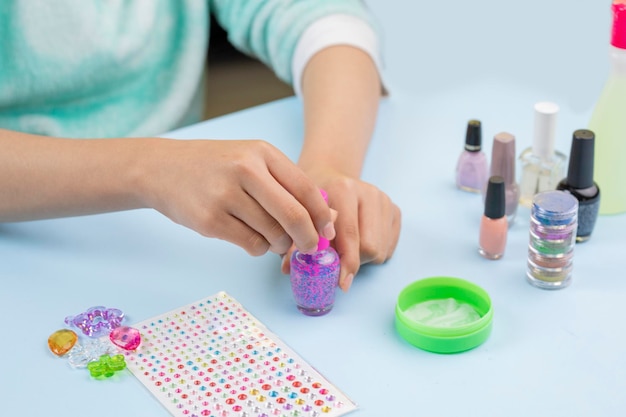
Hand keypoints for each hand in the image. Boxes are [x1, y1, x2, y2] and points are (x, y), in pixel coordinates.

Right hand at [138, 138, 334, 255]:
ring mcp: (225, 195)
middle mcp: (245, 170)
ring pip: (273, 234)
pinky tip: (253, 239)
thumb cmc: (214, 166)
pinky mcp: (210, 220)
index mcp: (261, 153)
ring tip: (273, 238)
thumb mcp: (250, 159)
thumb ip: (284, 182)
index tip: (328, 231)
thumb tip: (324, 215)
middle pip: (293, 215)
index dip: (321, 215)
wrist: (161, 168)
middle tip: (311, 247)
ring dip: (280, 244)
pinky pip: (251, 244)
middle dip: (308, 238)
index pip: (306, 189)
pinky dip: (259, 248)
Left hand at [281, 168, 400, 291]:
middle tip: (338, 261)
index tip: (342, 283)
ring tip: (347, 248)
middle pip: (370, 247)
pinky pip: (390, 247)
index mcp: (343, 189)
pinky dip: (376, 252)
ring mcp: (384, 200)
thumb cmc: (313, 202)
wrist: (331, 179)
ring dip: (364, 259)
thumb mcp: (300, 216)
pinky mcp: (394, 209)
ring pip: (381, 250)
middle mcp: (369, 192)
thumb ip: (294, 241)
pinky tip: (360, 242)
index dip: (347, 263)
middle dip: (353, 261)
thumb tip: (288, 269)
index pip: (351, 236)